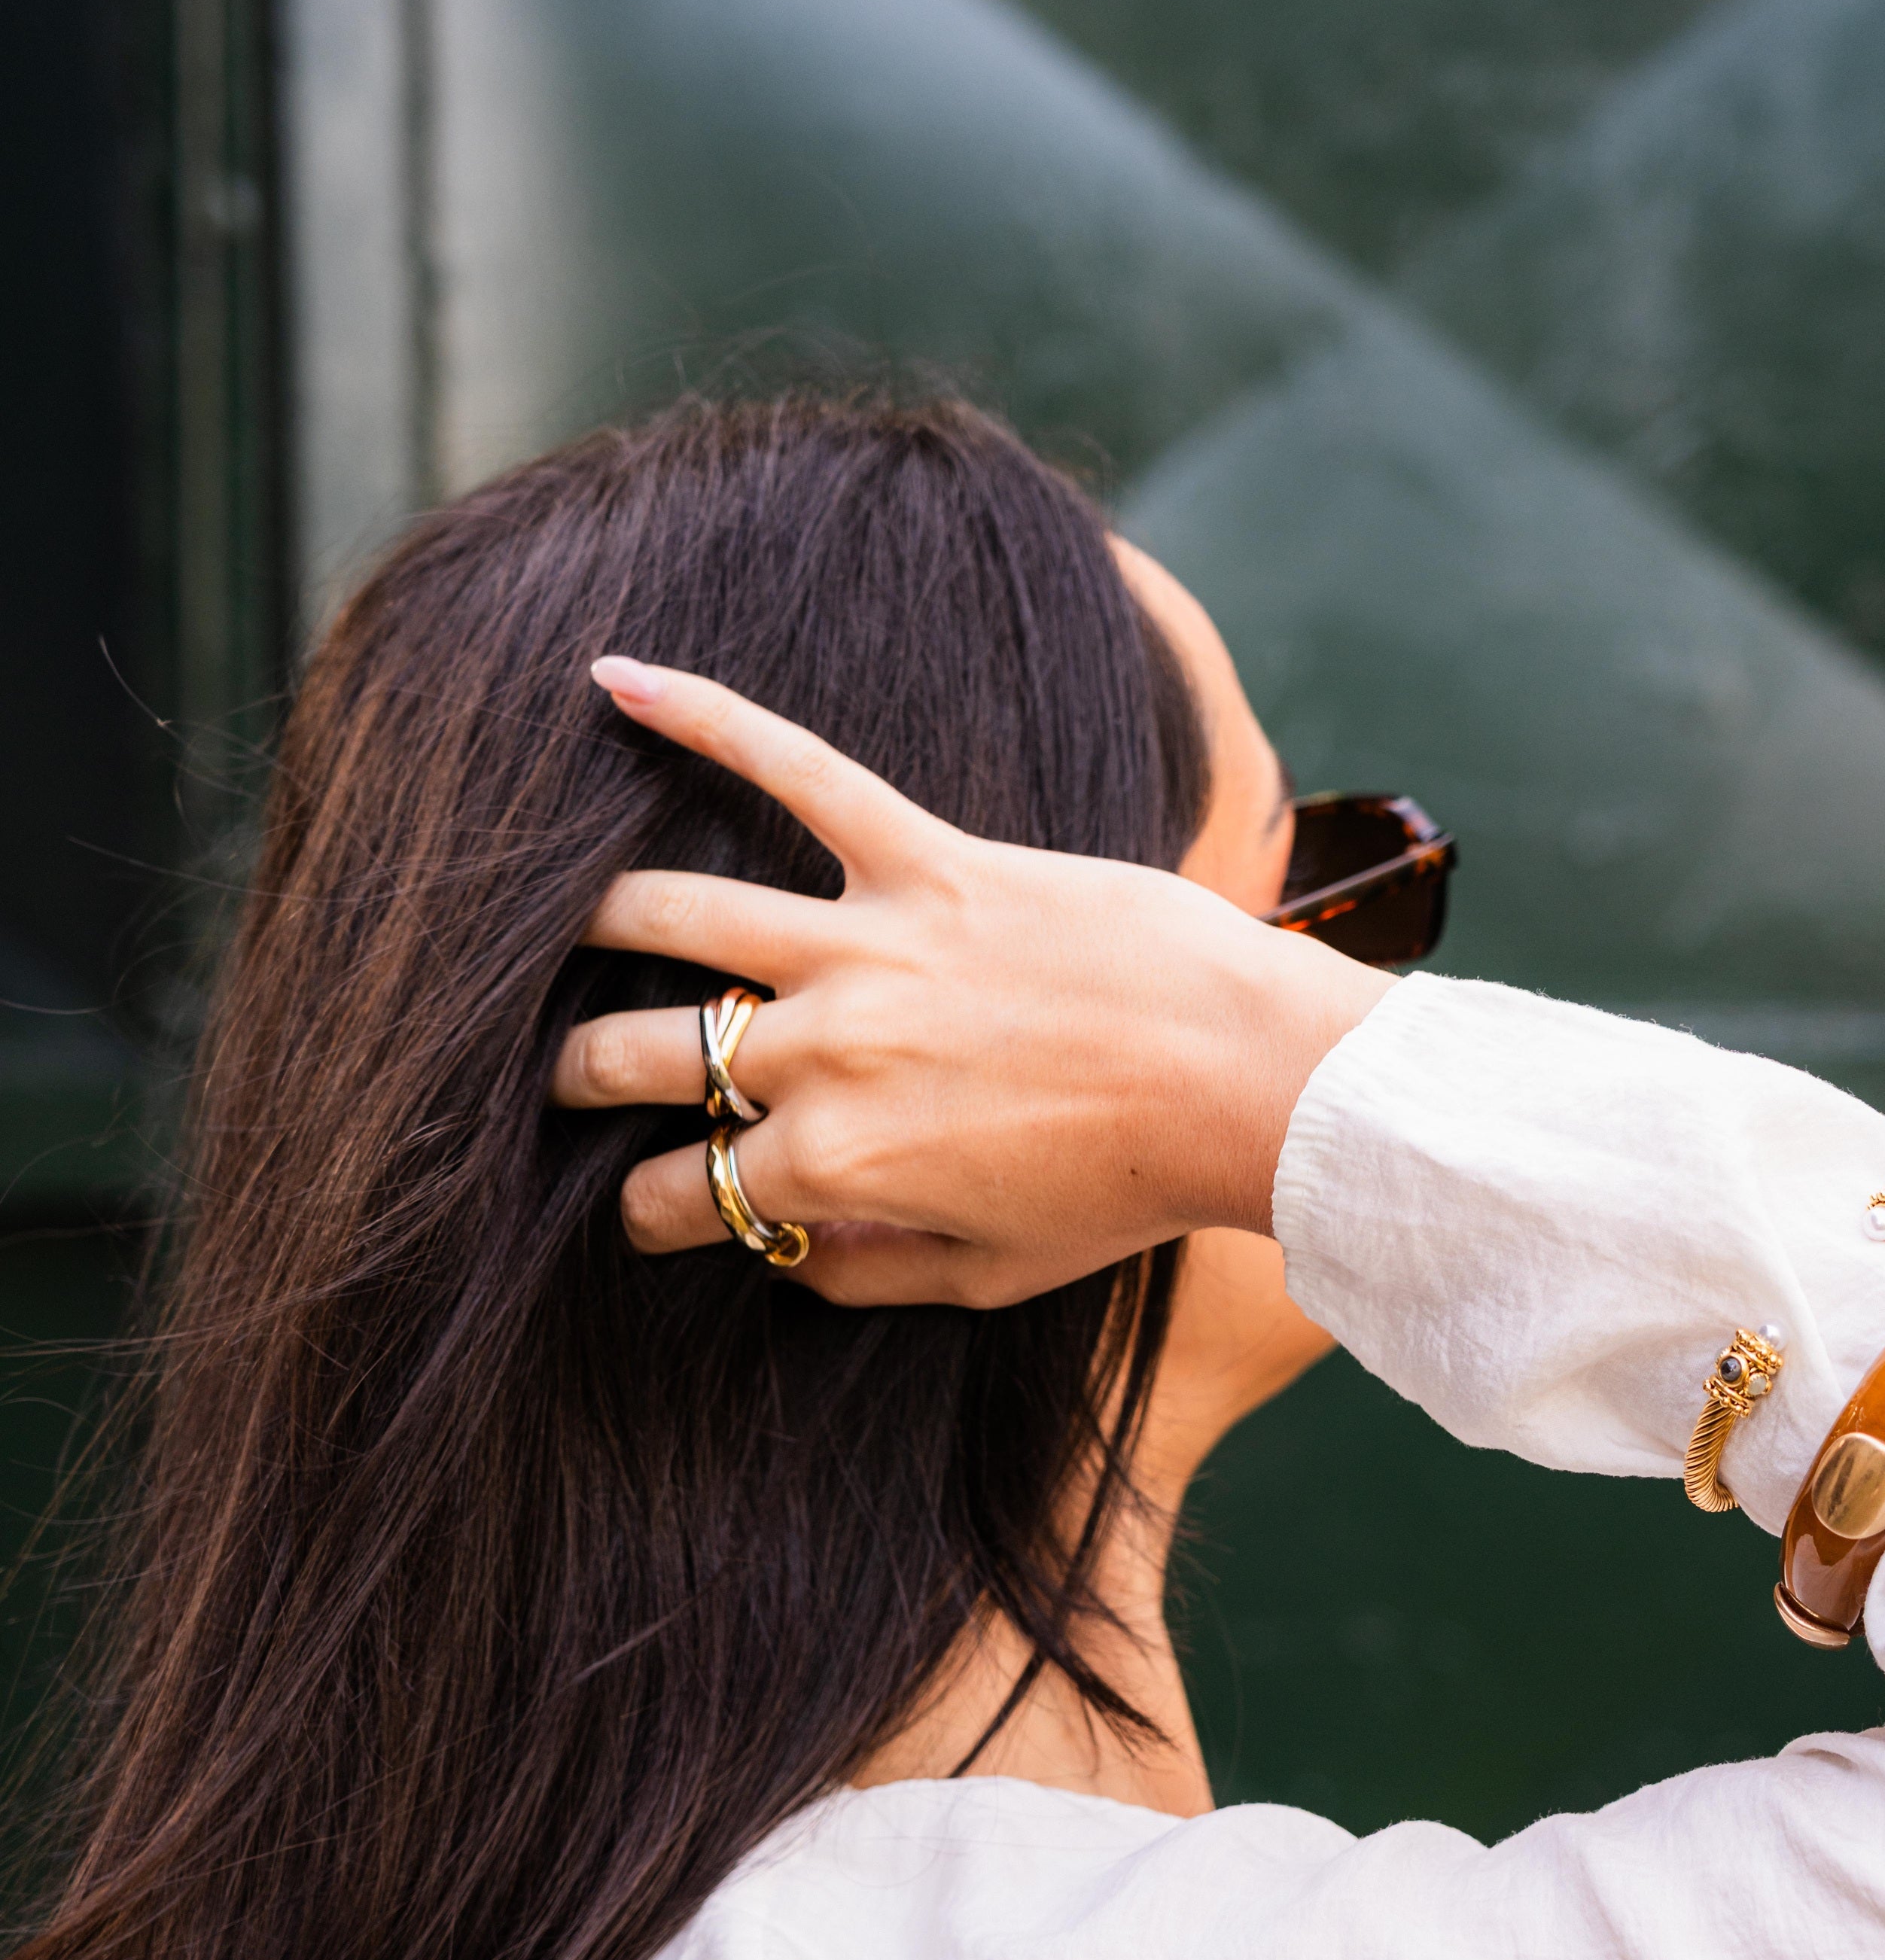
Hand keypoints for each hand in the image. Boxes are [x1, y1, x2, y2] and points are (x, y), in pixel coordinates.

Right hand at [549, 660, 1386, 1304]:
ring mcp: (868, 946)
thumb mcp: (988, 1277)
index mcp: (833, 1166)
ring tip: (566, 932)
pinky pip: (796, 768)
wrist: (1242, 1079)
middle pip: (641, 1052)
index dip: (653, 1211)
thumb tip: (788, 1261)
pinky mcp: (925, 858)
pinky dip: (703, 716)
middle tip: (567, 1078)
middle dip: (579, 1075)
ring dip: (598, 926)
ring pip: (673, 915)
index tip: (649, 1210)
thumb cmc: (1126, 1190)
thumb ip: (869, 1274)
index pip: (686, 1192)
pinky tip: (617, 682)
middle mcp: (825, 1051)